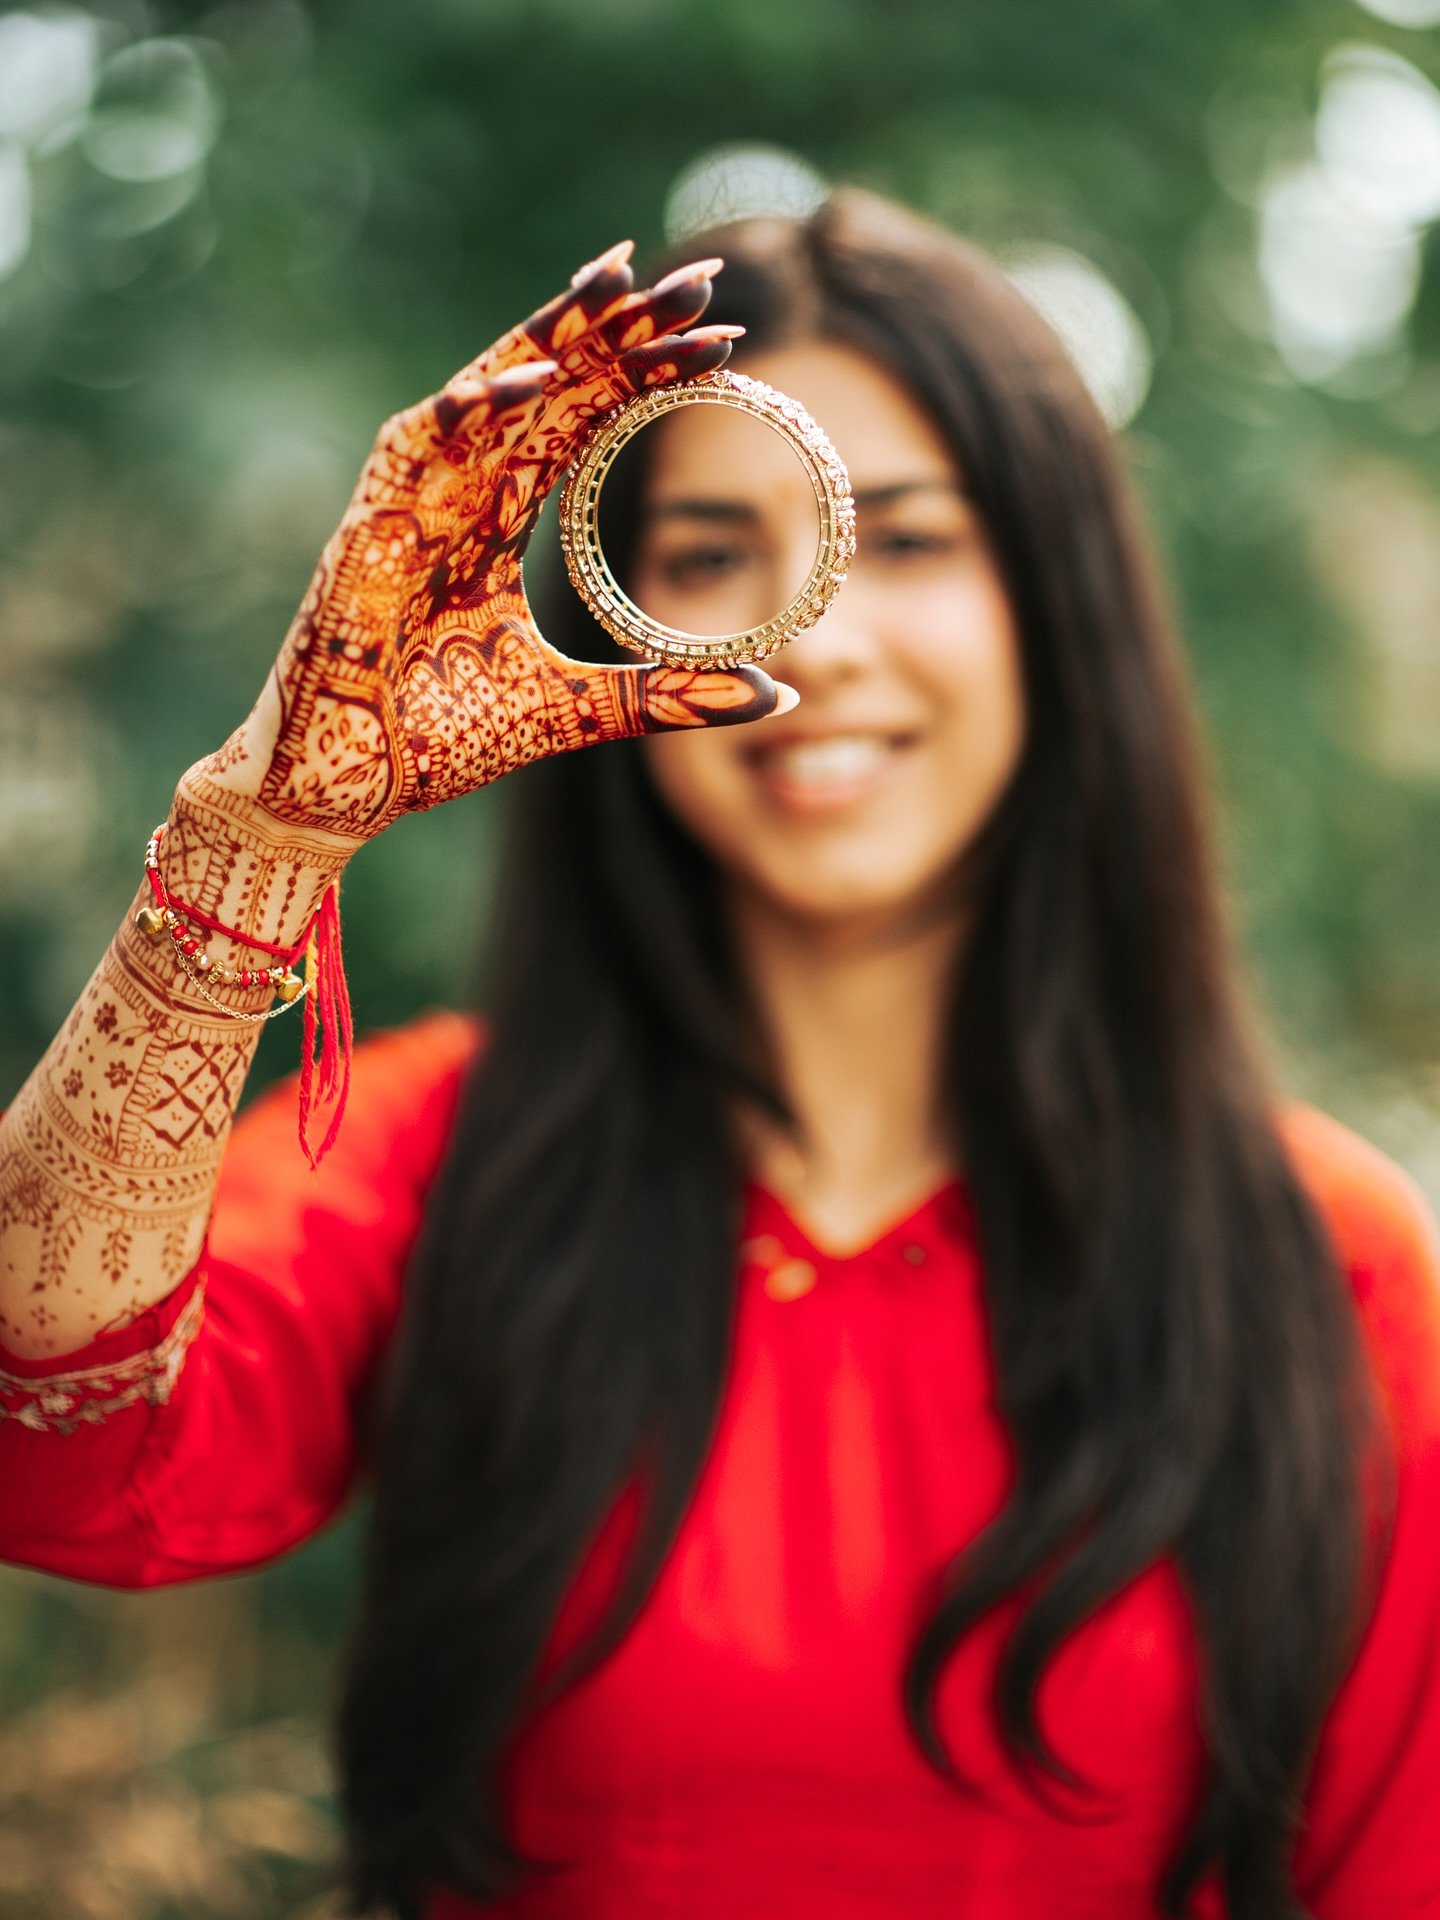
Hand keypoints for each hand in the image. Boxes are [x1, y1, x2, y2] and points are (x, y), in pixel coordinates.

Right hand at [186, 242, 786, 845]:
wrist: (351, 784)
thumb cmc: (445, 741)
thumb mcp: (584, 709)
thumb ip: (676, 695)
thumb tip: (781, 695)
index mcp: (506, 518)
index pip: (593, 420)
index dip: (654, 374)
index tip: (729, 336)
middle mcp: (465, 488)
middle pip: (556, 382)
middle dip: (624, 326)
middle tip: (702, 278)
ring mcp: (417, 496)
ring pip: (496, 386)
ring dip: (558, 332)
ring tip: (623, 279)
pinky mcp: (373, 518)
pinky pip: (429, 441)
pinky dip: (481, 403)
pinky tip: (543, 372)